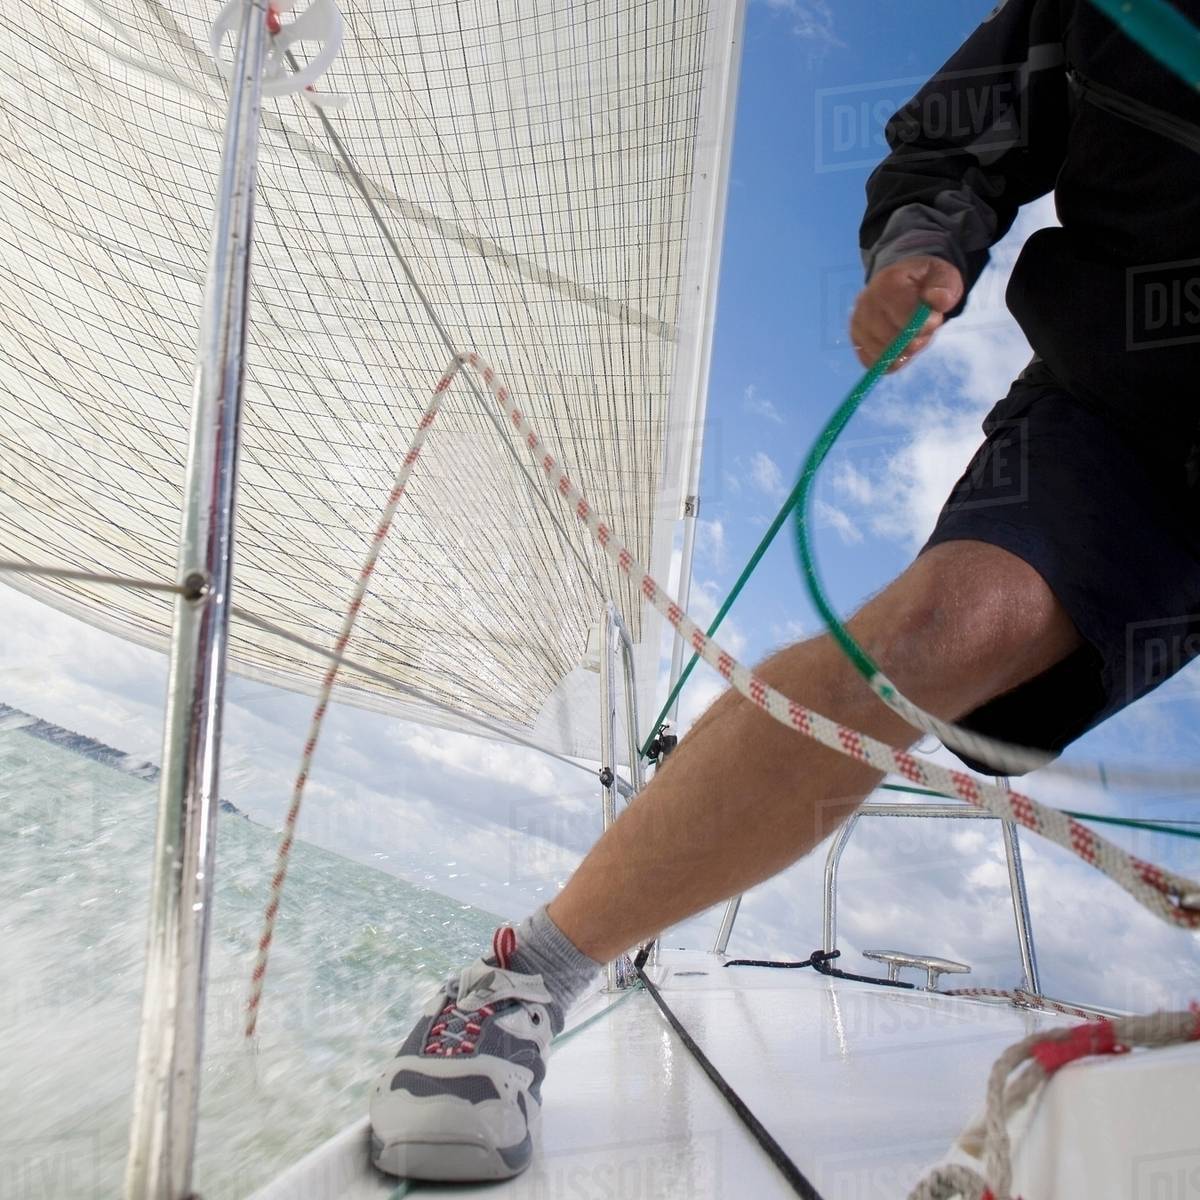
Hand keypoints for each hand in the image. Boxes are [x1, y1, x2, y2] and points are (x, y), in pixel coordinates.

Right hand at [850, 255, 964, 371]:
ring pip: (881, 354)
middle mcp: (866, 301)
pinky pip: (871, 362)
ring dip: (903, 353)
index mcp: (888, 282)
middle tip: (924, 331)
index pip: (903, 317)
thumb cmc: (926, 283)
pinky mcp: (856, 339)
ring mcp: (857, 322)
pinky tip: (901, 349)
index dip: (922, 327)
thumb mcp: (943, 277)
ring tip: (912, 337)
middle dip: (914, 342)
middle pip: (890, 339)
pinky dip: (890, 361)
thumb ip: (944, 288)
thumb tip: (937, 300)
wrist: (905, 283)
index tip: (934, 321)